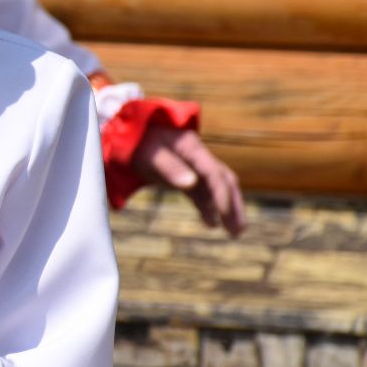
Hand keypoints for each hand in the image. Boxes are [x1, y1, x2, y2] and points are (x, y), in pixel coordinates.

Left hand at [133, 122, 245, 236]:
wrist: (127, 133)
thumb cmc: (137, 141)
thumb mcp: (150, 154)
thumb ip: (169, 167)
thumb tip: (190, 183)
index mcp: (193, 148)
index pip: (214, 173)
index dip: (221, 194)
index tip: (223, 214)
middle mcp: (198, 157)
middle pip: (224, 181)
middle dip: (233, 205)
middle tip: (239, 230)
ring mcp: (192, 166)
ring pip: (215, 189)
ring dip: (225, 209)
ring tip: (233, 233)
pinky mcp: (184, 175)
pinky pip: (200, 192)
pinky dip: (207, 207)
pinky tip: (211, 223)